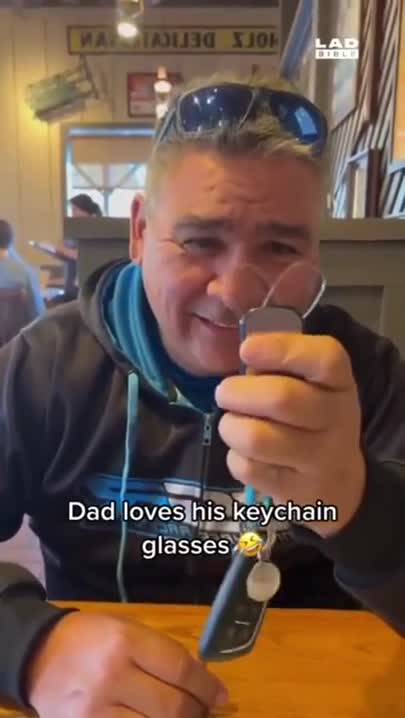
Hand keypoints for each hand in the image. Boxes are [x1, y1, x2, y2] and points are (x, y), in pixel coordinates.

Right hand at [26, 611, 227, 717]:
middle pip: (172, 706)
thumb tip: (201, 682)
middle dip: (196, 712)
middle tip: (204, 712)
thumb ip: (161, 654)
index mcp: (125, 642)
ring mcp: (96, 711)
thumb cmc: (90, 638)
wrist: (39, 655)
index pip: (180, 669)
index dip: (206, 687)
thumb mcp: (126, 631)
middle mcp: (112, 676)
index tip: (221, 696)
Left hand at [215, 332, 366, 537]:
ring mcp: (319, 459)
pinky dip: (236, 457)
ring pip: (256, 438)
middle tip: (225, 392)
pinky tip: (246, 453)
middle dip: (238, 392)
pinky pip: (248, 468)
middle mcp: (337, 419)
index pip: (324, 358)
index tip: (246, 348)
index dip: (281, 348)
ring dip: (231, 426)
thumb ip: (280, 365)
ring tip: (233, 423)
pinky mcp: (296, 490)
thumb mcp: (311, 385)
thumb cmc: (312, 417)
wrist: (339, 480)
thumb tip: (246, 355)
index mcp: (340, 382)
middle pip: (282, 398)